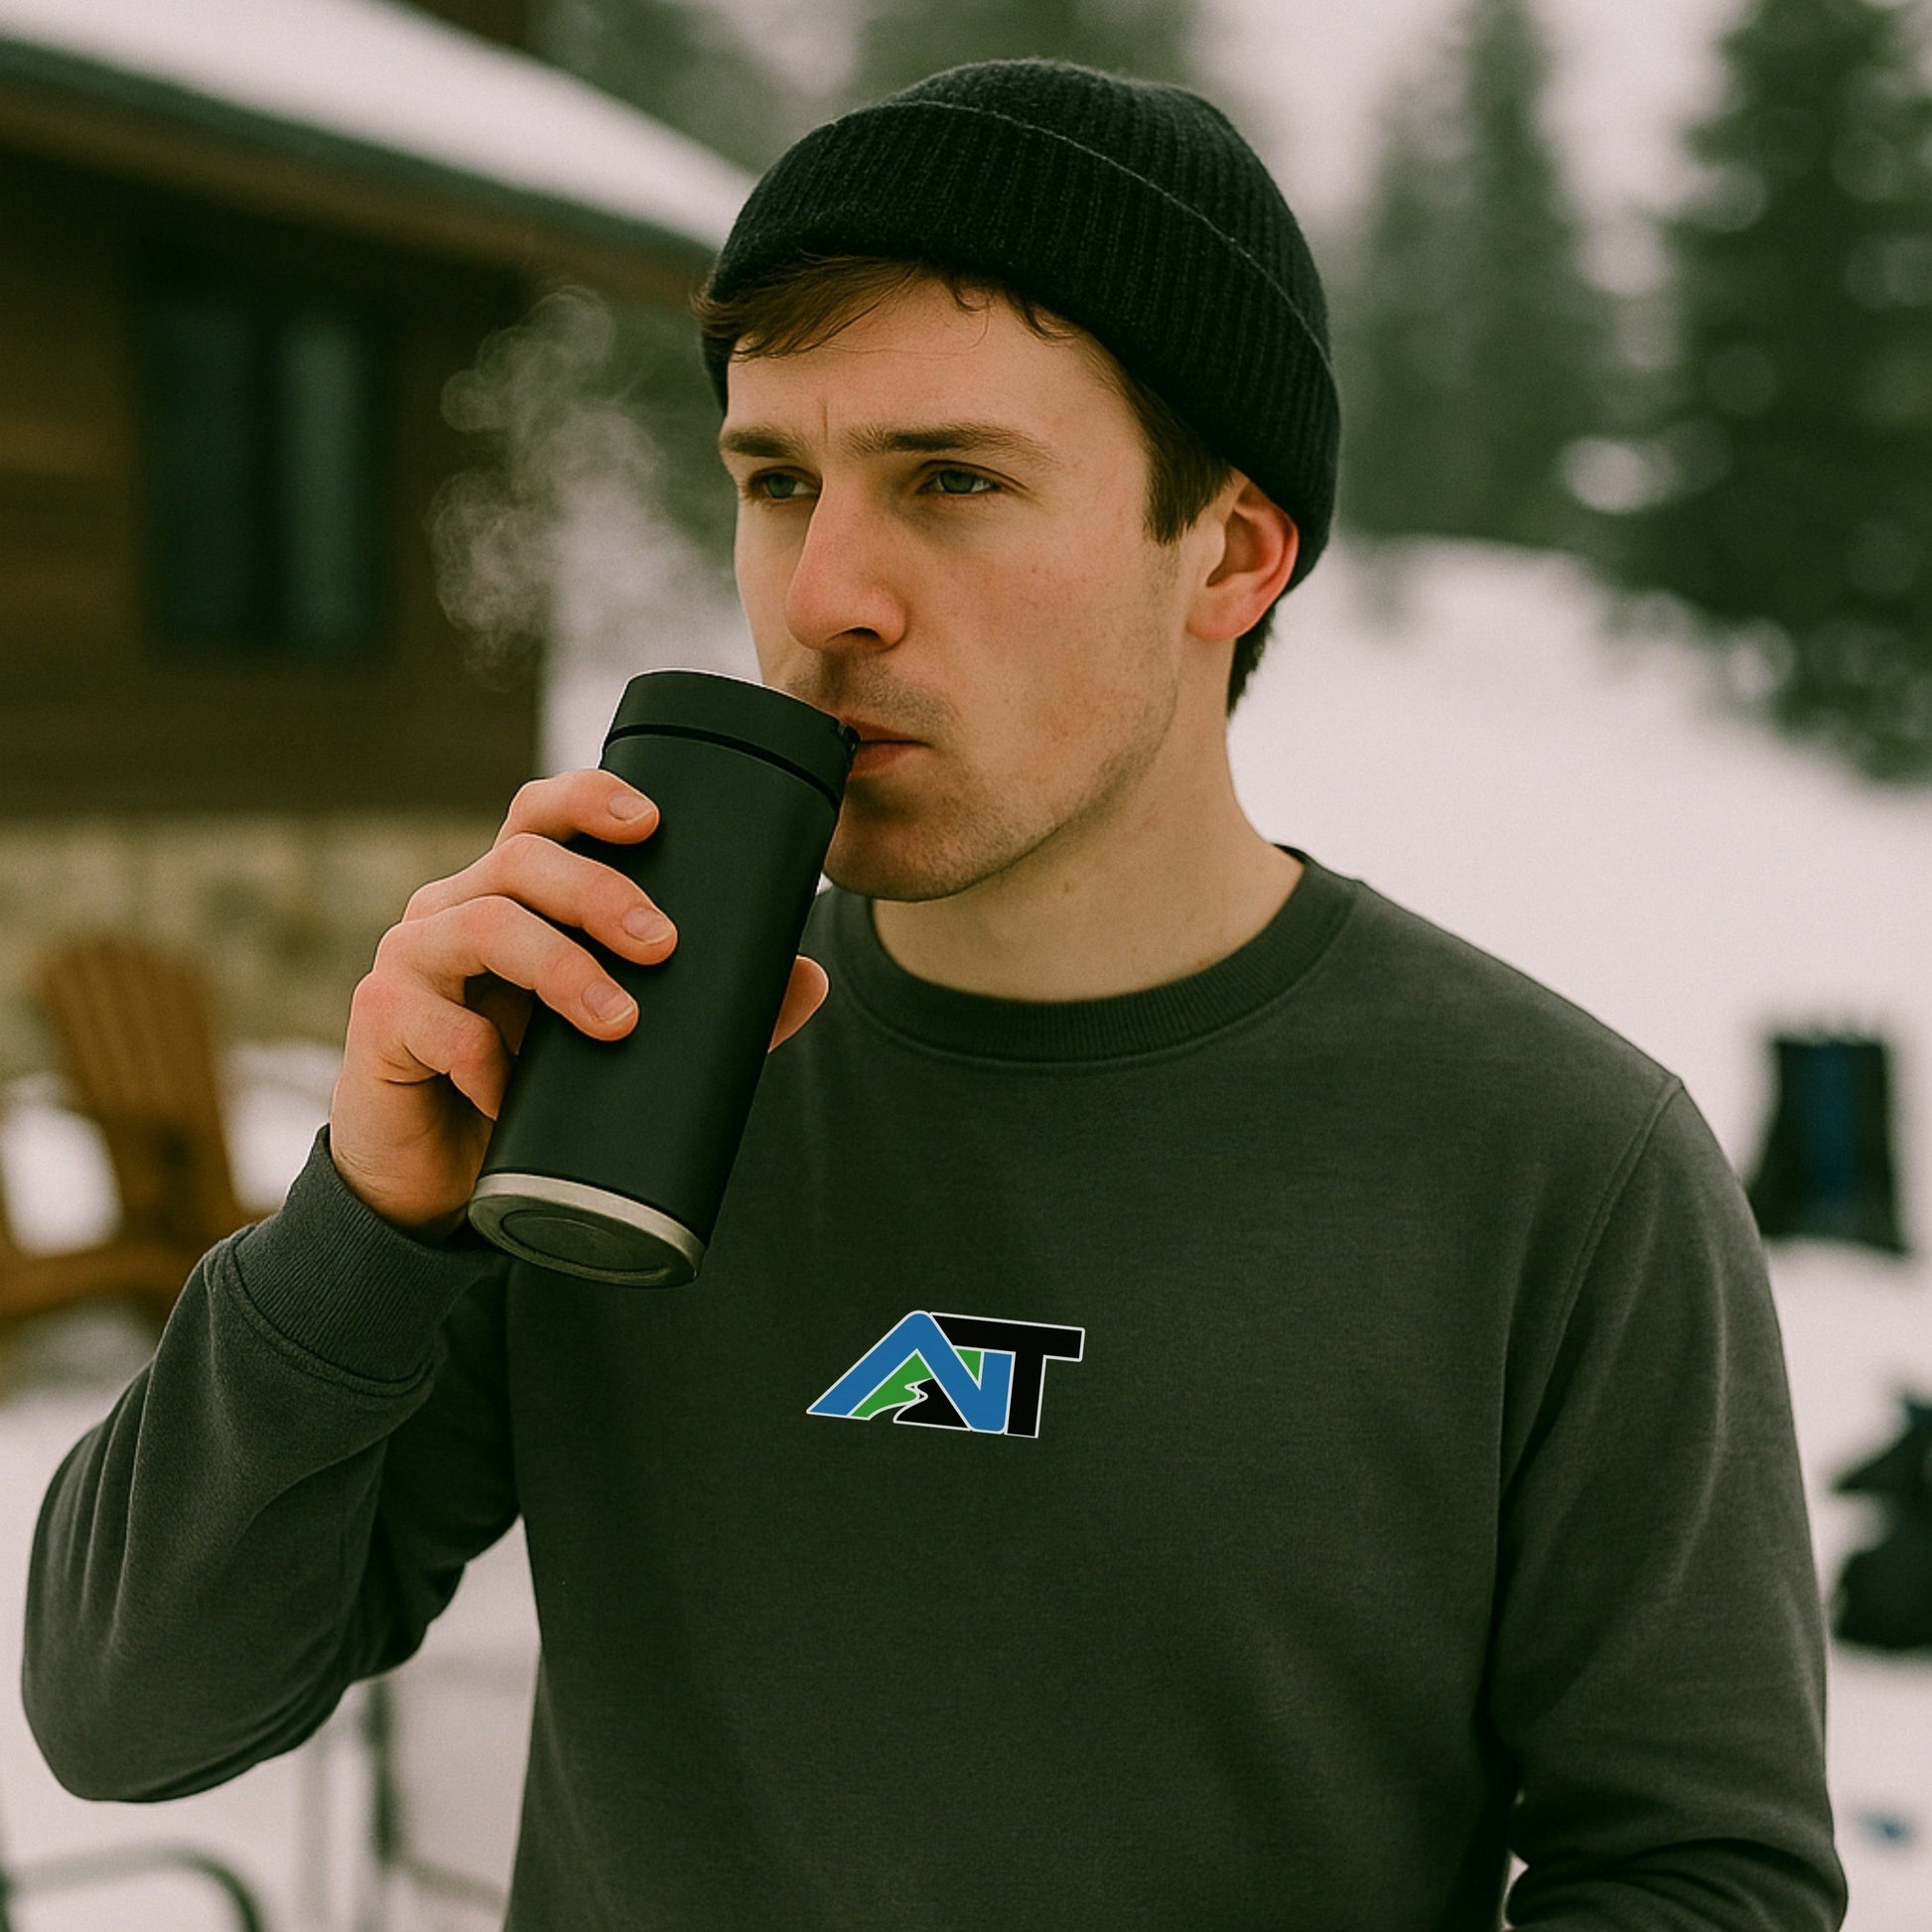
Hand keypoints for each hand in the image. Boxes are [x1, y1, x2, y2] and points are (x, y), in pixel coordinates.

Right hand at [327, 768, 829, 1241]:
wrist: (443, 1181)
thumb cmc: (536, 1088)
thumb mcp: (625, 1044)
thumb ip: (709, 1011)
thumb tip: (809, 978)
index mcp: (514, 893)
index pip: (542, 815)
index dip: (589, 798)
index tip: (652, 820)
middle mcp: (456, 907)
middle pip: (520, 858)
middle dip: (598, 890)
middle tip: (662, 943)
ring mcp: (412, 960)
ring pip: (483, 925)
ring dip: (560, 967)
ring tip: (618, 1020)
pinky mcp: (381, 1022)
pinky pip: (436, 1023)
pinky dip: (485, 1057)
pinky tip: (514, 1090)